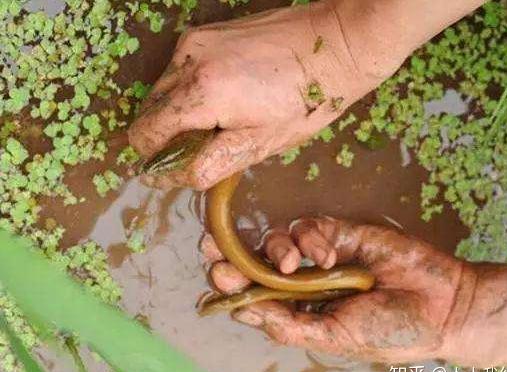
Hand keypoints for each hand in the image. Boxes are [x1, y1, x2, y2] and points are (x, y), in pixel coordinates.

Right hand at [128, 2, 387, 189]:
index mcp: (201, 93)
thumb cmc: (306, 102)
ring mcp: (194, 42)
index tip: (174, 169)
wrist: (334, 45)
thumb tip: (166, 178)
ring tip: (220, 120)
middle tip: (207, 145)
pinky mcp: (204, 33)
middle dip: (167, 136)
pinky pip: (179, 70)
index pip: (146, 134)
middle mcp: (188, 60)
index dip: (155, 158)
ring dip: (178, 113)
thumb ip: (207, 164)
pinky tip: (224, 96)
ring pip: (162, 90)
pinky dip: (190, 90)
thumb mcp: (259, 145)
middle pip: (149, 111)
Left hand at [204, 217, 475, 362]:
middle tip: (211, 248)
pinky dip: (312, 238)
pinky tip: (329, 255)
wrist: (440, 305)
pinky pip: (310, 227)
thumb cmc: (389, 330)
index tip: (214, 277)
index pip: (254, 296)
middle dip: (232, 255)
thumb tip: (242, 311)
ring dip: (276, 249)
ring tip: (292, 265)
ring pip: (278, 240)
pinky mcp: (340, 232)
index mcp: (300, 312)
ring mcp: (321, 255)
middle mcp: (305, 282)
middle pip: (256, 262)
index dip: (231, 284)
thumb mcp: (335, 337)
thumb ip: (290, 324)